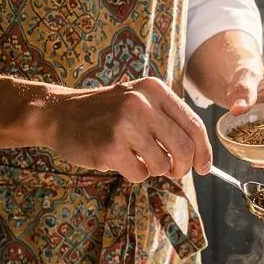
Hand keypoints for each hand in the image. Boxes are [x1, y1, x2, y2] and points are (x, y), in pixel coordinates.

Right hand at [43, 78, 211, 181]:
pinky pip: (139, 174)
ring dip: (153, 170)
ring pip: (162, 165)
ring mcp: (125, 124)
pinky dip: (134, 174)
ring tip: (136, 158)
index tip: (204, 167)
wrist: (59, 113)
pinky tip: (119, 160)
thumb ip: (167, 120)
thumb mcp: (138, 100)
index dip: (203, 151)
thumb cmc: (104, 112)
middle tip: (172, 172)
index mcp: (154, 89)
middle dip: (182, 167)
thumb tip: (198, 155)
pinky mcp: (109, 147)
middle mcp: (141, 103)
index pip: (193, 125)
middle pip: (183, 149)